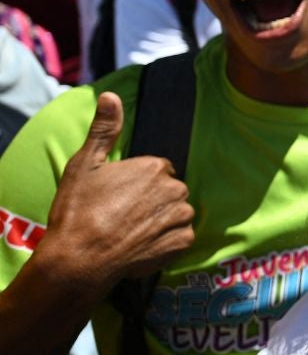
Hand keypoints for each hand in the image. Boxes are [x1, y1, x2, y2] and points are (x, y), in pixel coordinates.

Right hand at [39, 93, 194, 295]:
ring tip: (131, 232)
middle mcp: (174, 188)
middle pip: (171, 191)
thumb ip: (104, 130)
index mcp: (155, 167)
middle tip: (123, 216)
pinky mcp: (182, 242)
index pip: (159, 170)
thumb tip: (110, 96)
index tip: (119, 197)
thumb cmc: (78, 211)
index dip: (139, 184)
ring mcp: (180, 216)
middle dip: (153, 201)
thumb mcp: (85, 164)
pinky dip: (167, 242)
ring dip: (161, 221)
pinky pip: (182, 237)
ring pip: (178, 214)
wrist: (78, 258)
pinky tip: (142, 246)